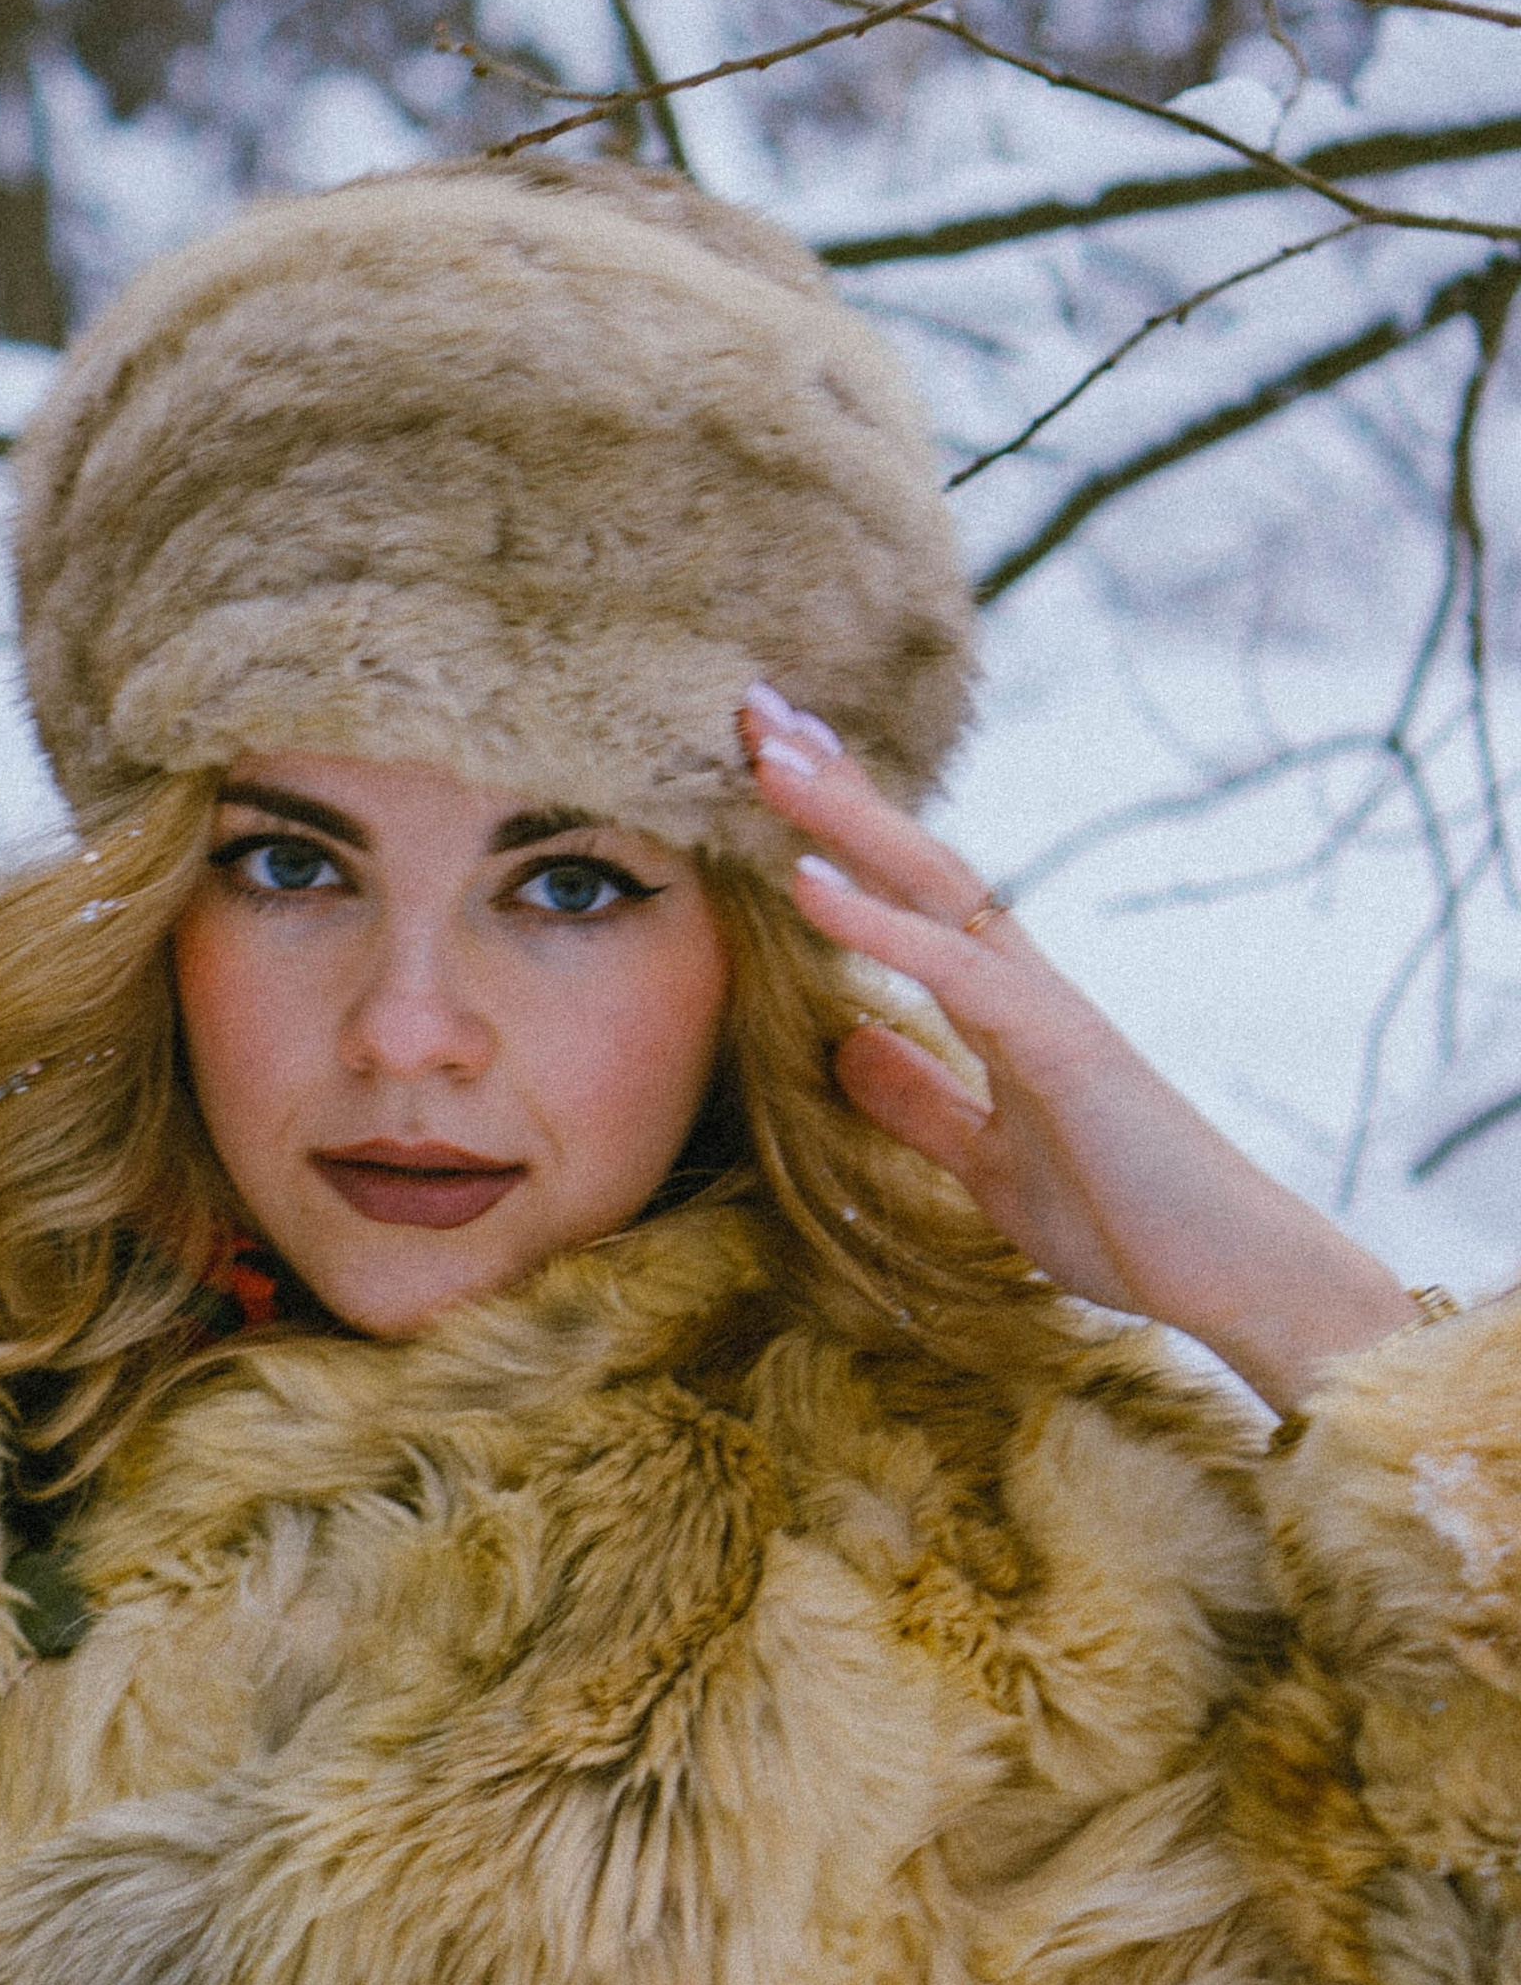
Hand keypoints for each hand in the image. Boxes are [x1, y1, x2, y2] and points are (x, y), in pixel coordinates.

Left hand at [738, 687, 1422, 1413]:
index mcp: (1003, 1005)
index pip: (908, 890)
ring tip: (773, 756)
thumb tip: (849, 1046)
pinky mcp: (1061, 1046)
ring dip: (848, 818)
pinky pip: (954, 971)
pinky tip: (808, 882)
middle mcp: (1021, 982)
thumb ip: (920, 1104)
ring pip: (935, 884)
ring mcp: (1045, 1005)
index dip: (842, 824)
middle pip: (914, 856)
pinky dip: (878, 924)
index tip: (774, 759)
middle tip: (754, 708)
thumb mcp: (986, 1164)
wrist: (1231, 1277)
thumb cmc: (1125, 1221)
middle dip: (835, 783)